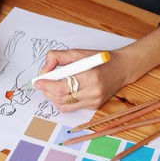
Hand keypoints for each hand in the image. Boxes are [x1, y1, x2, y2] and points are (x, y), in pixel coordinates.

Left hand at [34, 25, 159, 112]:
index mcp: (91, 76)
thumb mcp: (78, 52)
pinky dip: (63, 101)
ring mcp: (94, 101)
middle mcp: (93, 92)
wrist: (121, 68)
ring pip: (64, 106)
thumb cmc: (100, 59)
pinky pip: (72, 108)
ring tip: (51, 88)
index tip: (38, 81)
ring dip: (53, 98)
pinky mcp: (94, 107)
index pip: (62, 87)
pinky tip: (63, 92)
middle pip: (61, 98)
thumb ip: (58, 57)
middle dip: (47, 92)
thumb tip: (43, 71)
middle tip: (42, 84)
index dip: (46, 85)